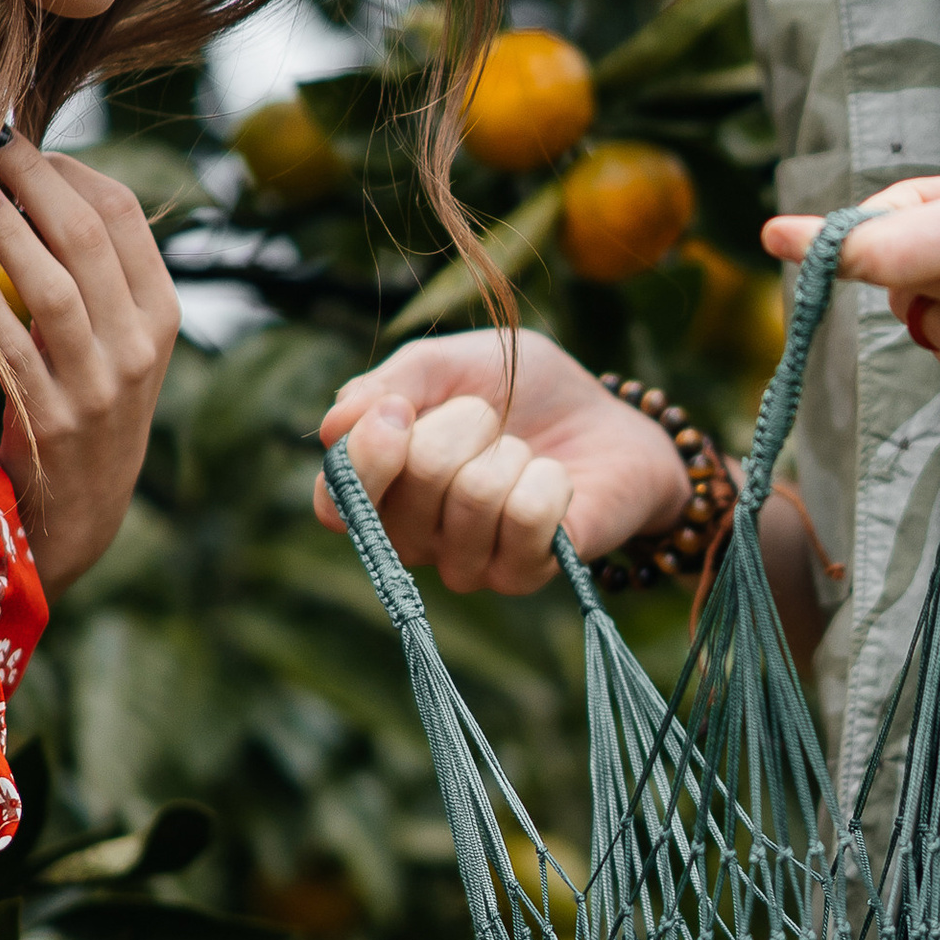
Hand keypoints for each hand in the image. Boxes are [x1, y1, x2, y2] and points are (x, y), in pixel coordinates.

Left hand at [0, 139, 183, 591]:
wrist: (82, 513)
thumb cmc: (85, 406)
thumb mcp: (116, 343)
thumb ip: (93, 275)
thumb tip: (27, 182)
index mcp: (161, 315)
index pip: (123, 214)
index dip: (68, 168)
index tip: (22, 147)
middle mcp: (139, 347)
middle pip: (86, 235)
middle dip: (29, 178)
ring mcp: (99, 386)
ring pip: (53, 285)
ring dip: (1, 229)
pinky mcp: (53, 421)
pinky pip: (11, 346)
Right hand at [315, 329, 692, 592]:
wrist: (607, 416)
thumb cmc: (522, 391)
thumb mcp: (452, 364)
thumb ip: (393, 385)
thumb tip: (333, 425)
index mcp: (383, 488)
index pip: (336, 503)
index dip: (366, 457)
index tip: (400, 409)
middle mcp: (413, 537)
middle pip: (412, 487)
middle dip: (463, 427)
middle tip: (490, 419)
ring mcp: (466, 564)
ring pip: (473, 499)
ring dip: (510, 452)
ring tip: (524, 451)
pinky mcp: (521, 575)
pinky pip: (525, 519)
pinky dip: (549, 479)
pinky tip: (555, 480)